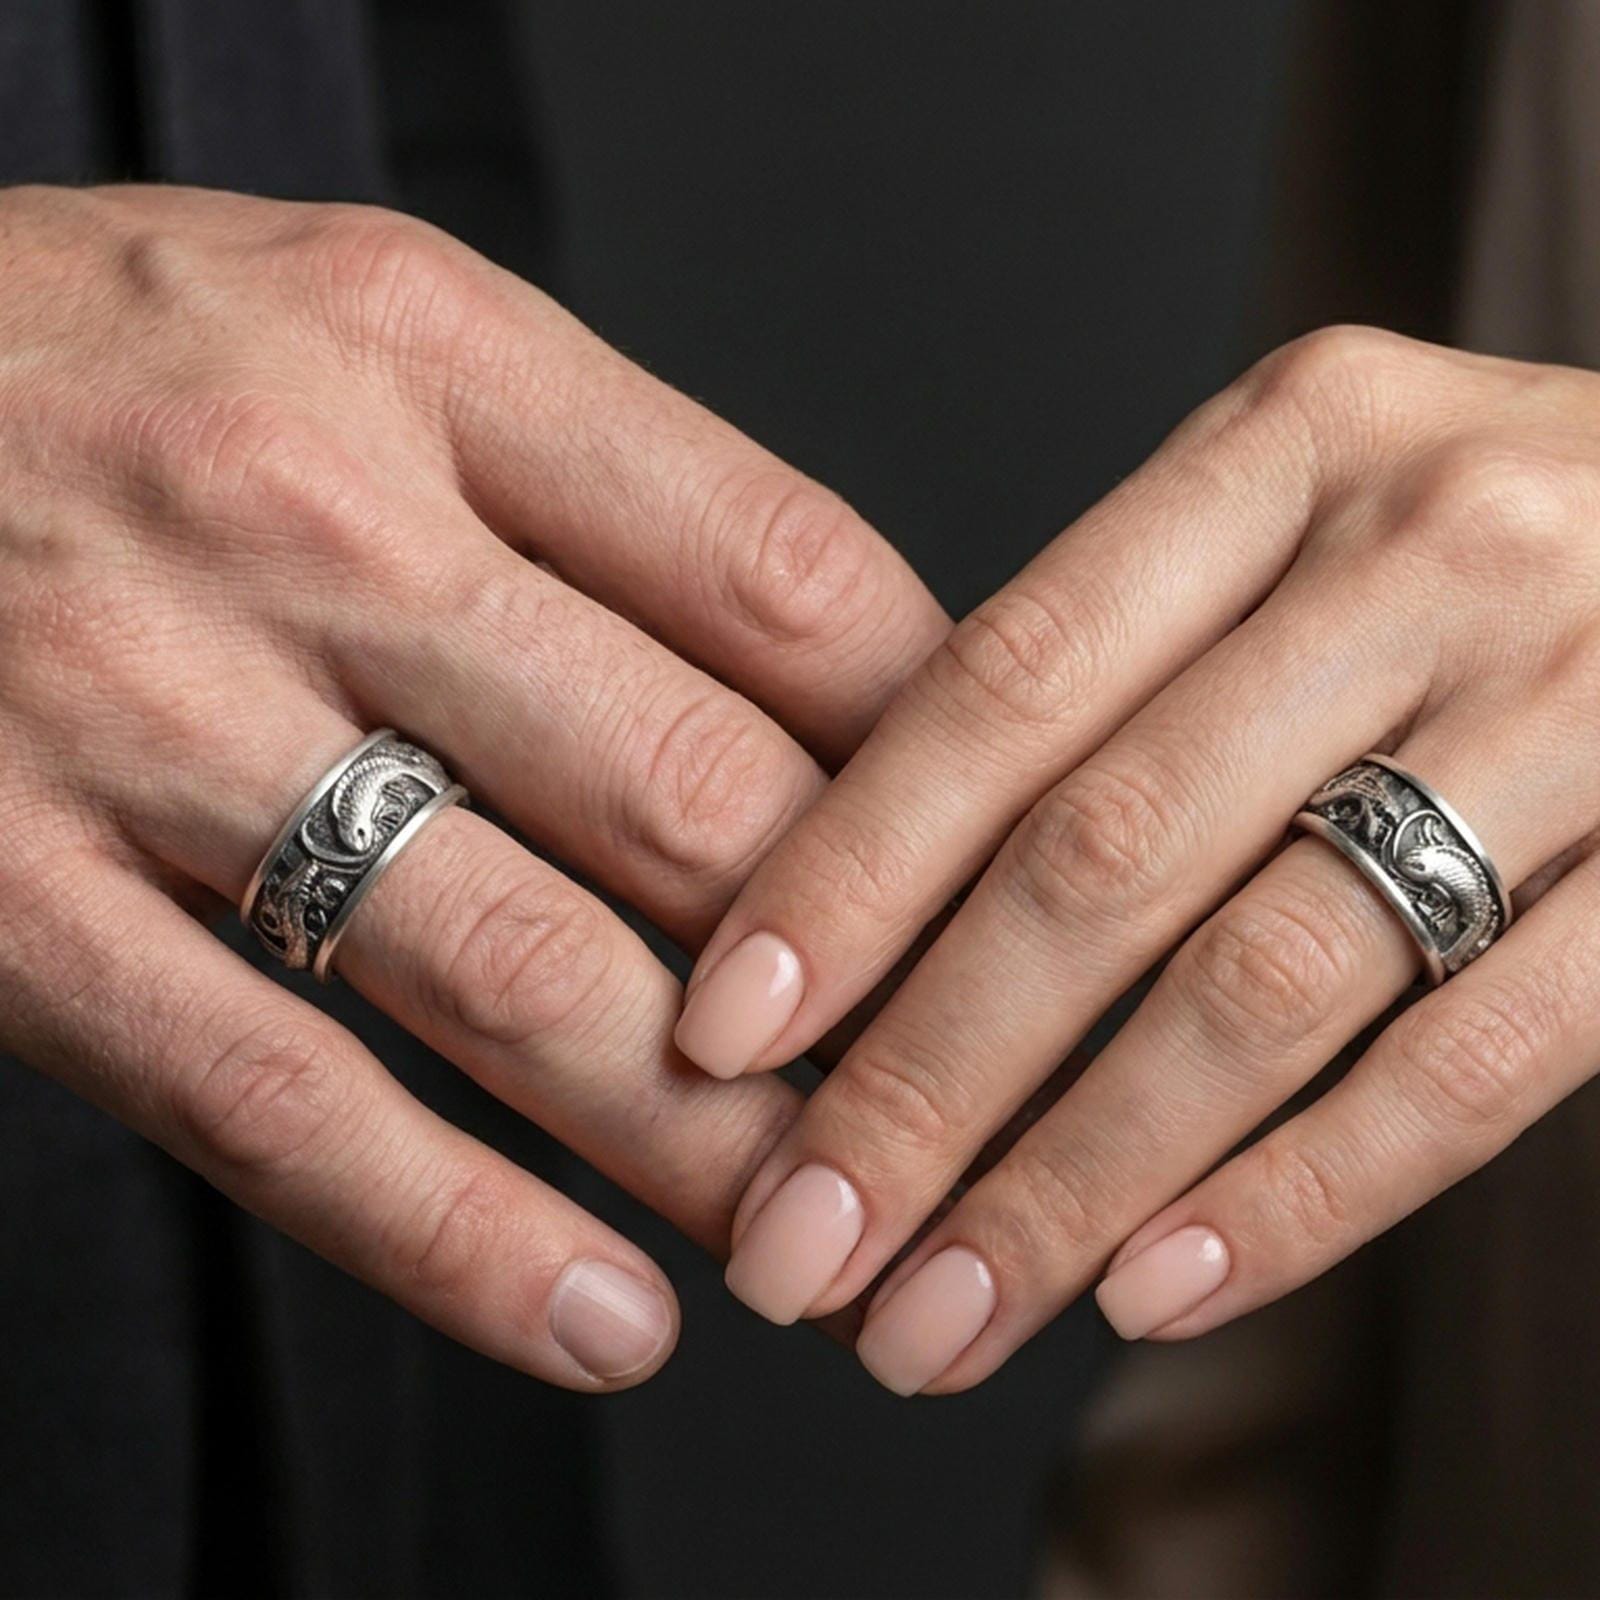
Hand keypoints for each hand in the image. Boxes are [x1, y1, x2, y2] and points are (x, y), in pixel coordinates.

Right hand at [0, 184, 946, 1388]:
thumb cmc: (111, 357)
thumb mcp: (364, 329)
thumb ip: (587, 488)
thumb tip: (832, 675)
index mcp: (430, 356)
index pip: (786, 581)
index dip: (941, 755)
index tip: (1006, 874)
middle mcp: (307, 520)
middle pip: (692, 793)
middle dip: (863, 983)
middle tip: (965, 1099)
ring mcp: (150, 716)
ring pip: (518, 974)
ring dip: (710, 1145)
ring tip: (827, 1246)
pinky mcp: (8, 894)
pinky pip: (279, 1102)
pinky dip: (463, 1239)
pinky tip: (603, 1318)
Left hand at [677, 325, 1599, 1391]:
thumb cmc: (1486, 560)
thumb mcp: (1305, 534)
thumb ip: (1126, 675)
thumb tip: (873, 913)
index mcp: (1287, 444)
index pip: (1002, 685)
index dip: (846, 875)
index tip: (720, 1038)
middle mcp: (1429, 545)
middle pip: (1104, 854)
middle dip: (923, 1081)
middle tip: (799, 1248)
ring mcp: (1587, 695)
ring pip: (1265, 978)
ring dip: (1074, 1178)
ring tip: (942, 1317)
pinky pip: (1480, 1057)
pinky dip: (1304, 1193)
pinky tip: (1156, 1287)